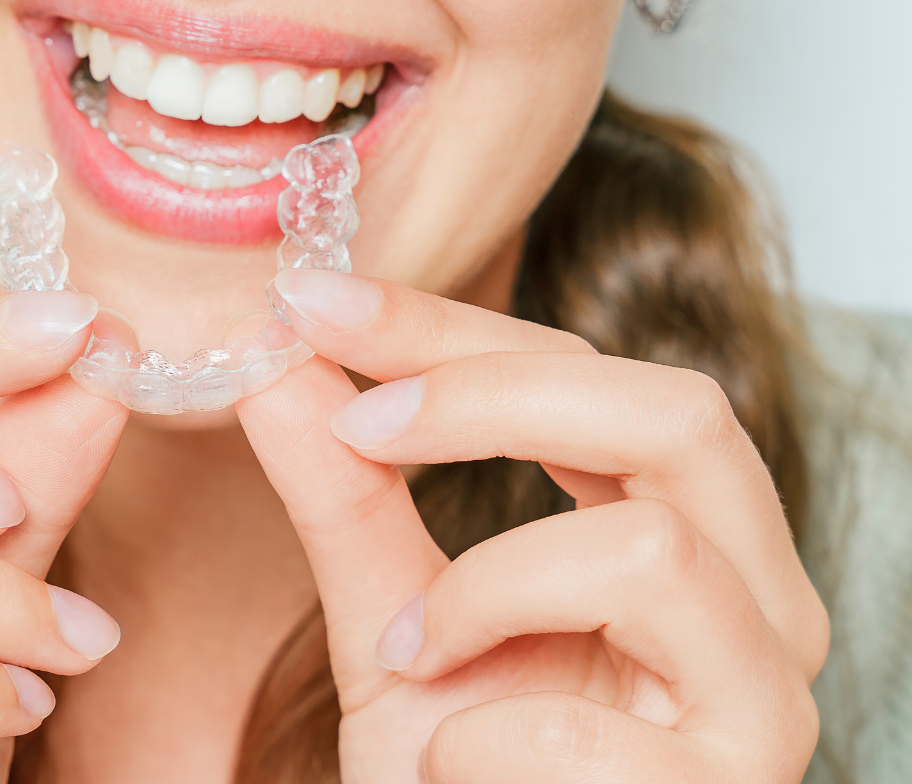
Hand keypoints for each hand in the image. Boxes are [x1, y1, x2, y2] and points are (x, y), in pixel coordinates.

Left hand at [237, 269, 827, 782]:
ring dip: (484, 593)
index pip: (588, 376)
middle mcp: (754, 597)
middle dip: (492, 396)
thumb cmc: (459, 767)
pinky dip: (487, 739)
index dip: (447, 328)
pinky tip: (459, 763)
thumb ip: (345, 498)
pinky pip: (597, 729)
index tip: (318, 302)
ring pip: (651, 554)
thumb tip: (277, 365)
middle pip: (676, 414)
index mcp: (684, 529)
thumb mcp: (388, 619)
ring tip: (414, 653)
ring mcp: (762, 699)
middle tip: (359, 423)